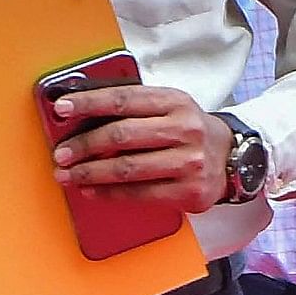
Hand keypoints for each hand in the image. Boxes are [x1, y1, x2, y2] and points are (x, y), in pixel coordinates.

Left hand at [49, 82, 230, 213]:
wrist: (234, 159)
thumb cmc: (189, 131)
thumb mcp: (170, 108)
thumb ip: (134, 108)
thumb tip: (82, 114)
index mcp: (176, 102)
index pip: (124, 100)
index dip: (89, 103)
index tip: (62, 108)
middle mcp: (186, 130)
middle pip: (122, 136)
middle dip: (84, 145)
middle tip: (61, 153)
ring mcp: (190, 163)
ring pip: (127, 169)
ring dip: (90, 173)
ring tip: (68, 174)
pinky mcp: (189, 191)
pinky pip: (140, 194)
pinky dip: (109, 194)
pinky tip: (92, 190)